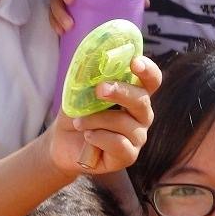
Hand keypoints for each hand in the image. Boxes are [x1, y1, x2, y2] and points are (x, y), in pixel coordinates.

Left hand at [44, 53, 158, 174]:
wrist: (63, 143)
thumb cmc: (76, 114)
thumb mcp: (78, 92)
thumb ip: (89, 77)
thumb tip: (92, 60)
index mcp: (134, 94)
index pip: (151, 80)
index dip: (147, 70)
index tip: (135, 62)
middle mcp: (141, 115)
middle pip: (142, 100)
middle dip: (121, 92)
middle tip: (100, 89)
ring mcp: (137, 136)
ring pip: (124, 123)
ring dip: (97, 120)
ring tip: (79, 122)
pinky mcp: (129, 155)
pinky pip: (119, 143)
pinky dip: (99, 137)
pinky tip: (87, 136)